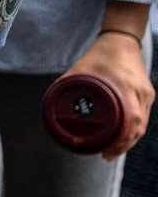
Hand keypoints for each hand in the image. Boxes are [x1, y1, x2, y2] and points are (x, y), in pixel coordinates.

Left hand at [64, 29, 154, 159]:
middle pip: (138, 128)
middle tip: (107, 155)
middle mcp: (140, 93)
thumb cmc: (99, 55)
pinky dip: (133, 129)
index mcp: (125, 86)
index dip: (121, 140)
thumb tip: (50, 102)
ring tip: (113, 151)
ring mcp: (146, 94)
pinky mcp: (147, 94)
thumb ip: (66, 84)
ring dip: (129, 140)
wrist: (121, 41)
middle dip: (123, 145)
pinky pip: (143, 117)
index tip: (107, 151)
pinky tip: (123, 137)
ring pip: (142, 125)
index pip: (131, 122)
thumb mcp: (80, 69)